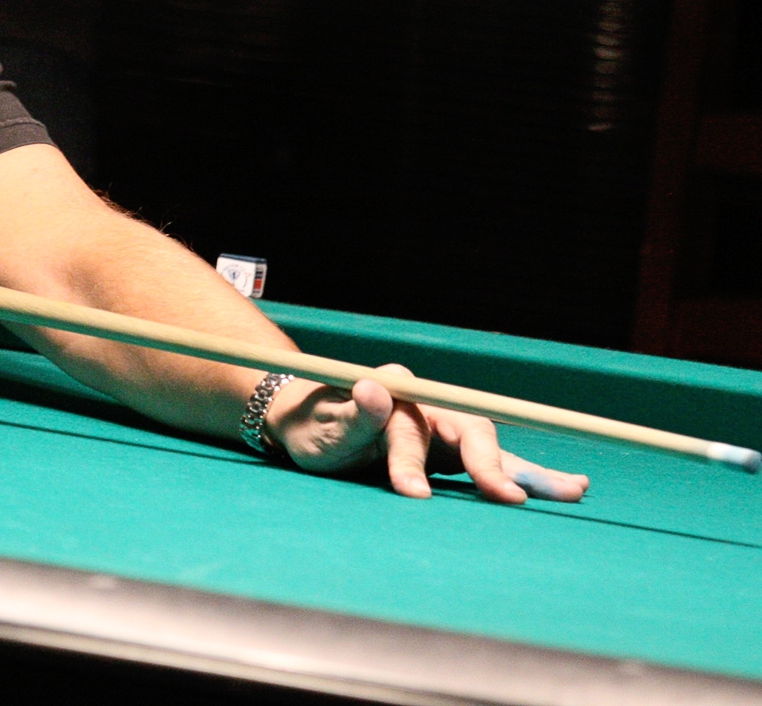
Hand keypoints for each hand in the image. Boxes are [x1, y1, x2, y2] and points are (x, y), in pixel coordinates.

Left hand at [266, 366, 590, 504]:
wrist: (313, 427)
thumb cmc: (315, 428)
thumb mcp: (323, 427)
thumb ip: (351, 414)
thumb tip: (373, 388)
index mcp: (396, 392)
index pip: (415, 425)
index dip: (419, 458)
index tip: (417, 494)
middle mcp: (429, 406)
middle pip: (470, 433)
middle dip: (491, 467)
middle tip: (510, 501)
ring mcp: (443, 429)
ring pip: (491, 447)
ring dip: (528, 470)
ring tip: (575, 488)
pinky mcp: (452, 452)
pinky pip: (491, 464)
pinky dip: (524, 476)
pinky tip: (562, 486)